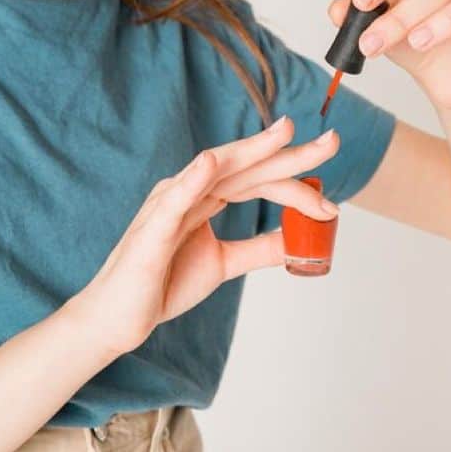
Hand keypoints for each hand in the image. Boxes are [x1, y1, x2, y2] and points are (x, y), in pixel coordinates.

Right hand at [76, 116, 339, 355]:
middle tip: (332, 141)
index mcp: (205, 196)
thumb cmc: (161, 284)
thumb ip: (258, 248)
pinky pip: (174, 199)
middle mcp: (189, 190)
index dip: (297, 188)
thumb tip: (298, 239)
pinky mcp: (152, 228)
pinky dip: (193, 178)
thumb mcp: (222, 263)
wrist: (118, 317)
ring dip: (252, 150)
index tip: (331, 203)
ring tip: (285, 133)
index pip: (259, 180)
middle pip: (247, 166)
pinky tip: (212, 162)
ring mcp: (169, 204)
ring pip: (216, 169)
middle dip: (289, 152)